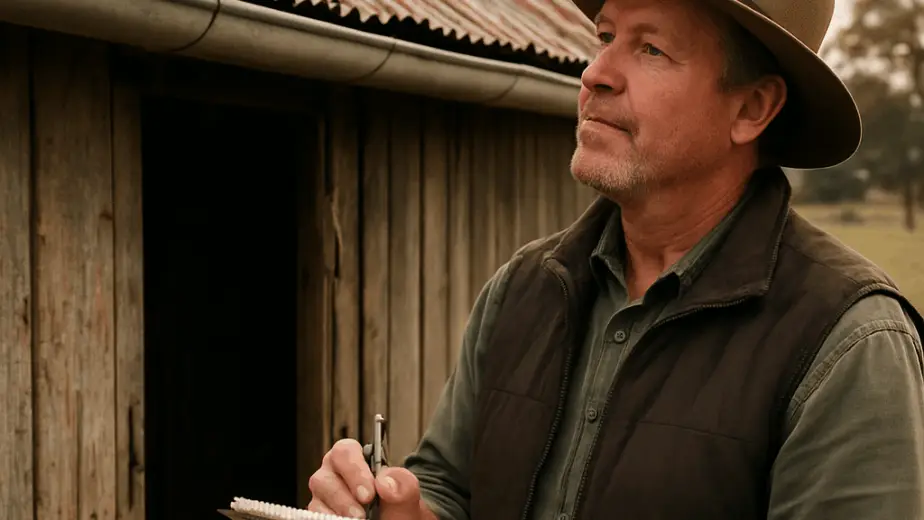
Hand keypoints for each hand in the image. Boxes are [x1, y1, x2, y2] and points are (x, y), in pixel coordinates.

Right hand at [307, 438, 436, 518]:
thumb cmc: (399, 508)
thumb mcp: (407, 497)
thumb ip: (403, 485)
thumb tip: (385, 482)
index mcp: (356, 459)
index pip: (345, 451)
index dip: (354, 471)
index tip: (369, 494)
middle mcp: (335, 474)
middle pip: (323, 476)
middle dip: (342, 497)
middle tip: (361, 514)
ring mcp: (324, 495)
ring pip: (317, 498)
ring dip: (337, 511)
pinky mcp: (320, 512)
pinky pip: (315, 514)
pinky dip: (330, 518)